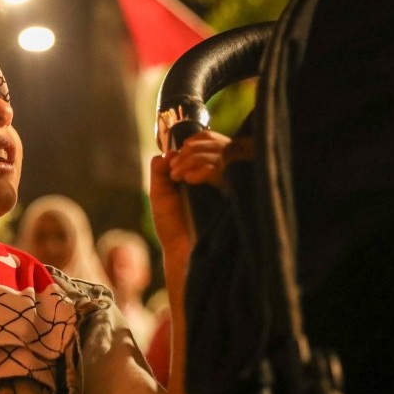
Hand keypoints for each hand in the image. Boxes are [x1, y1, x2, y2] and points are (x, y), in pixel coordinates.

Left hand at [149, 130, 229, 265]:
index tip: (179, 152)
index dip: (196, 142)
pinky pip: (224, 172)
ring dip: (195, 158)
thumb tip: (167, 152)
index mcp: (207, 173)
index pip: (212, 144)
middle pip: (218, 145)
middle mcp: (221, 177)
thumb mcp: (160, 193)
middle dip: (192, 150)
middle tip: (174, 167)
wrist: (180, 252)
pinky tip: (188, 179)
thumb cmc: (173, 225)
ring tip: (177, 176)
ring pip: (221, 155)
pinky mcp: (233, 197)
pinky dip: (204, 170)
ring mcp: (228, 186)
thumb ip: (160, 170)